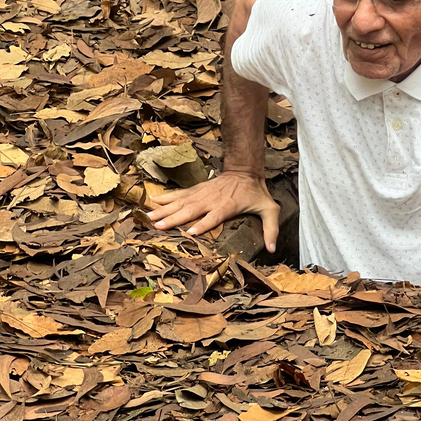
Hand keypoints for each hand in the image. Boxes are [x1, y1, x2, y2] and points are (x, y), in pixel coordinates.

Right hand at [147, 172, 279, 252]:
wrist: (245, 171)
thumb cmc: (256, 193)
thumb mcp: (270, 210)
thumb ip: (271, 229)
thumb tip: (272, 249)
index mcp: (228, 205)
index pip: (214, 216)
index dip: (204, 224)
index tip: (191, 232)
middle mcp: (212, 199)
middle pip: (191, 210)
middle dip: (174, 218)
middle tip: (157, 226)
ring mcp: (202, 193)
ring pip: (181, 201)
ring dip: (164, 209)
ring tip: (148, 217)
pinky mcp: (197, 190)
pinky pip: (179, 194)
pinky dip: (165, 197)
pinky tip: (152, 201)